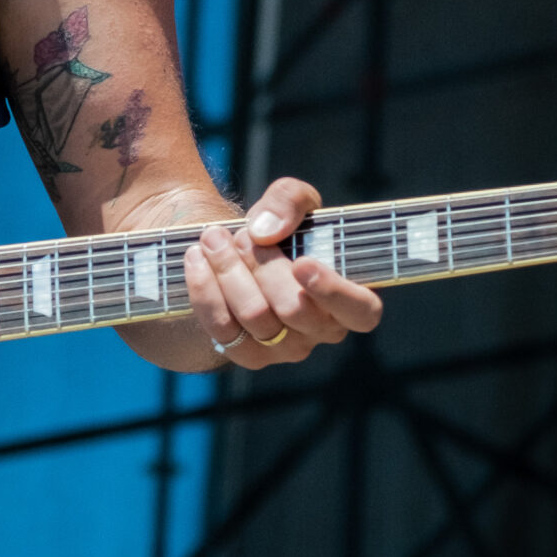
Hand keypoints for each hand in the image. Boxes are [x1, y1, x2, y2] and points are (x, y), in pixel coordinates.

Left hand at [183, 177, 381, 368]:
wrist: (239, 251)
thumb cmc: (281, 229)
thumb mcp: (292, 202)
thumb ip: (289, 201)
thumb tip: (264, 232)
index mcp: (349, 298)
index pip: (361, 312)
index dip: (334, 292)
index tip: (302, 263)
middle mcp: (322, 330)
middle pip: (292, 308)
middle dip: (260, 264)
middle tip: (240, 235)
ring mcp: (285, 349)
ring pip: (254, 316)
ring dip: (228, 270)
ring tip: (213, 238)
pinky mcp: (248, 355)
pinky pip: (222, 327)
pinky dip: (204, 288)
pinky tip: (196, 259)